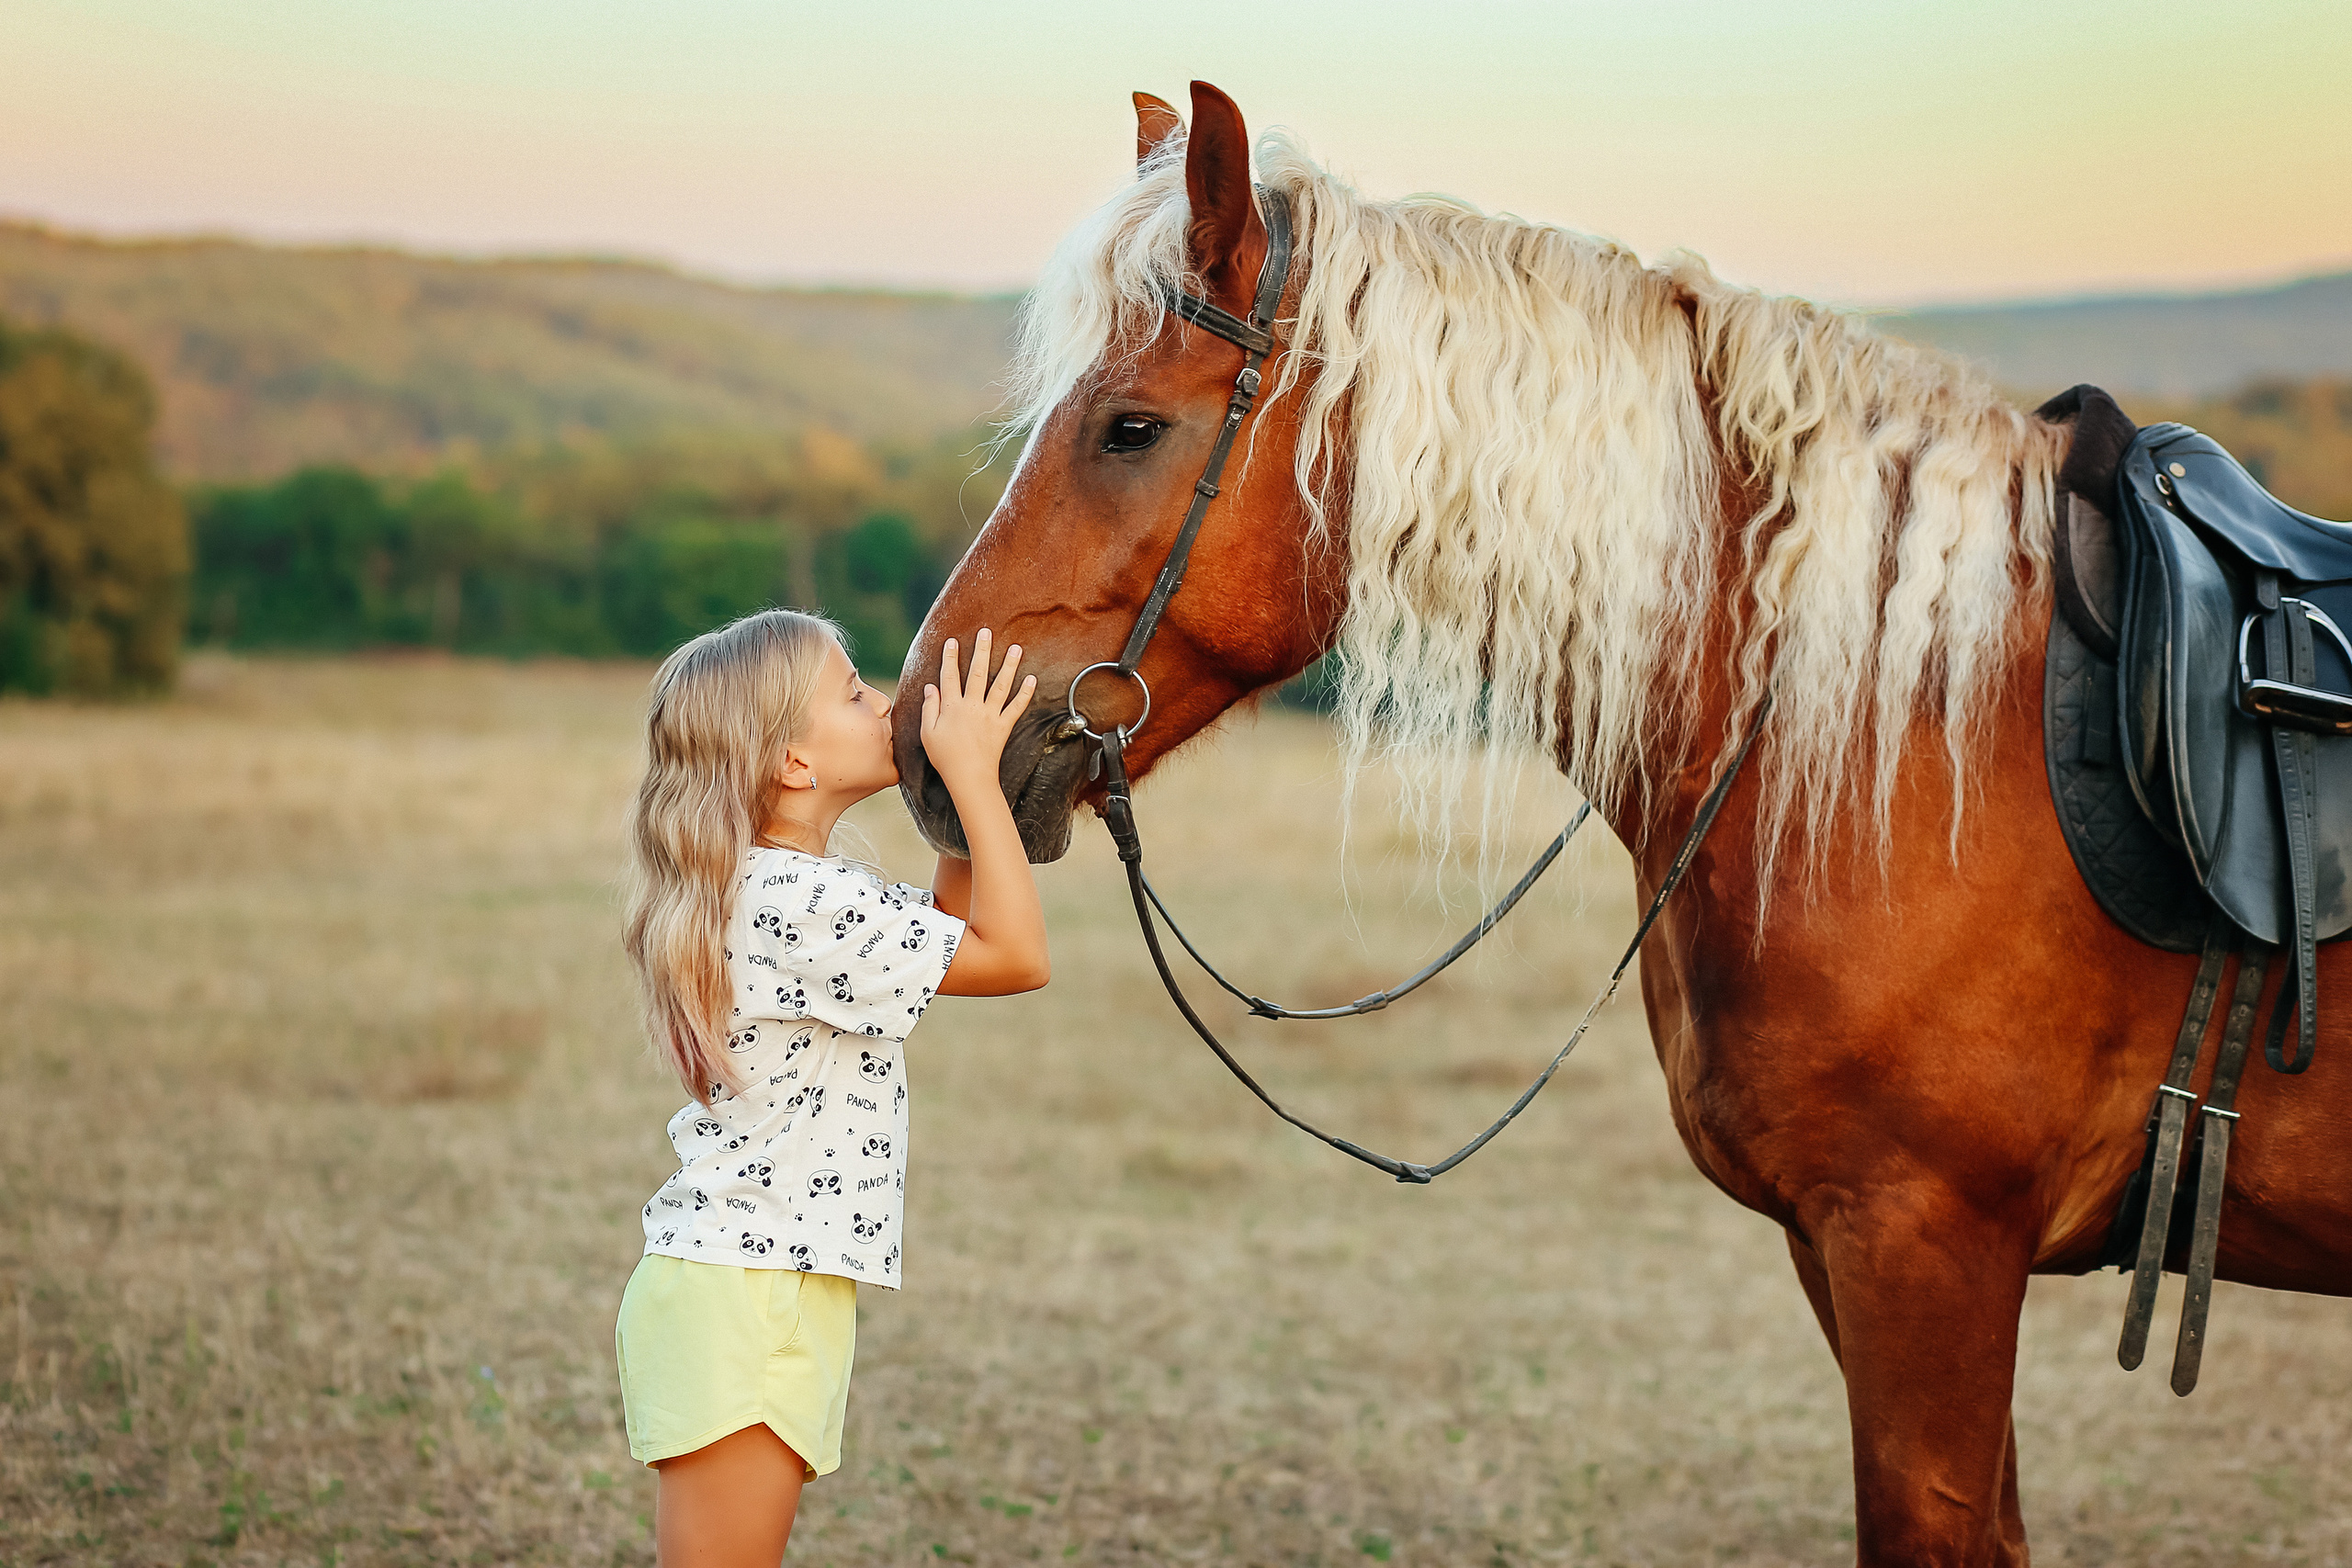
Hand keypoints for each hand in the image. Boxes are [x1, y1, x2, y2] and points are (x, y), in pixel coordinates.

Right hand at [919, 629, 1036, 791]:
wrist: (969, 777)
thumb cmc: (945, 757)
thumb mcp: (928, 733)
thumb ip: (929, 708)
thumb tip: (931, 687)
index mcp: (952, 707)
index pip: (949, 677)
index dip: (950, 658)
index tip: (952, 642)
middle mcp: (972, 707)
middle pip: (977, 673)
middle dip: (981, 651)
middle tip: (986, 632)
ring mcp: (990, 715)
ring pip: (1000, 685)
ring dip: (1008, 665)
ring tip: (1015, 648)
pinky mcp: (1004, 726)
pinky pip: (1016, 707)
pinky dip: (1025, 694)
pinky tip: (1032, 679)